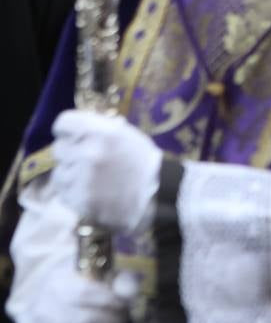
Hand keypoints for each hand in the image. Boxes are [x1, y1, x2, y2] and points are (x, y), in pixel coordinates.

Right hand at [34, 265, 135, 322]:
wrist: (59, 313)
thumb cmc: (88, 291)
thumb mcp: (103, 276)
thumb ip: (121, 279)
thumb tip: (132, 293)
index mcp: (57, 286)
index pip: (83, 294)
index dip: (111, 300)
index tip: (127, 304)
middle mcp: (46, 313)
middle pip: (85, 322)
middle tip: (128, 322)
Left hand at [52, 110, 161, 232]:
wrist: (158, 195)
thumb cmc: (143, 162)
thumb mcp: (126, 135)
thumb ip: (99, 130)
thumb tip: (77, 129)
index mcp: (102, 132)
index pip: (64, 123)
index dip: (67, 131)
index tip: (73, 137)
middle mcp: (89, 152)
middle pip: (60, 148)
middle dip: (71, 154)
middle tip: (88, 161)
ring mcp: (82, 177)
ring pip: (60, 172)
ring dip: (71, 174)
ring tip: (92, 179)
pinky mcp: (79, 199)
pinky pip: (64, 191)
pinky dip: (74, 191)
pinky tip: (92, 191)